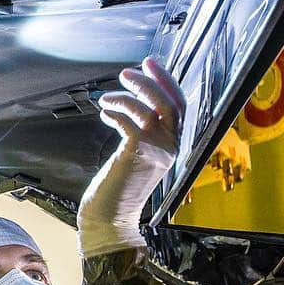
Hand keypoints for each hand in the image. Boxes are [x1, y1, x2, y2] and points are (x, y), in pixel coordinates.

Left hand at [77, 56, 185, 255]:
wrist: (110, 220)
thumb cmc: (119, 190)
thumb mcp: (136, 157)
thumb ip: (141, 135)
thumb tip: (129, 106)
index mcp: (173, 147)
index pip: (179, 106)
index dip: (166, 81)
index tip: (150, 64)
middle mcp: (170, 147)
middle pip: (169, 102)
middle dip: (149, 81)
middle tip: (128, 72)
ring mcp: (156, 151)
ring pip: (149, 108)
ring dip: (126, 96)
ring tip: (107, 98)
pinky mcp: (137, 153)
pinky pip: (130, 120)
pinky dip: (115, 111)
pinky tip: (104, 114)